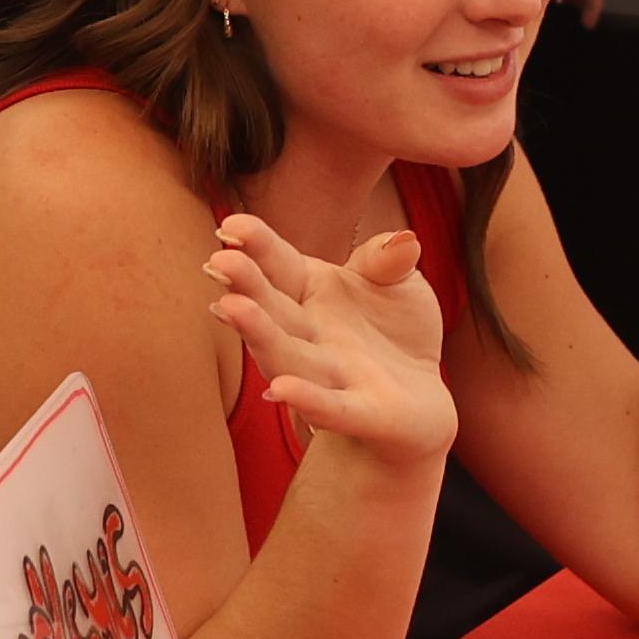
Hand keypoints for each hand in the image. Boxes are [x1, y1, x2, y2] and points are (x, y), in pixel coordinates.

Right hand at [206, 210, 454, 461]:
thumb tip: (404, 240)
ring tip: (231, 309)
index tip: (231, 225)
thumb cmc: (396, 333)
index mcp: (312, 291)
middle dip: (245, 286)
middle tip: (218, 261)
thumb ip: (389, 261)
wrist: (420, 400)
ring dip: (260, 335)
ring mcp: (331, 376)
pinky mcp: (362, 413)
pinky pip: (331, 407)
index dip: (256, 244)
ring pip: (288, 356)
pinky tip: (281, 390)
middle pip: (272, 308)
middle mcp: (309, 334)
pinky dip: (308, 398)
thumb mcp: (399, 284)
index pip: (278, 264)